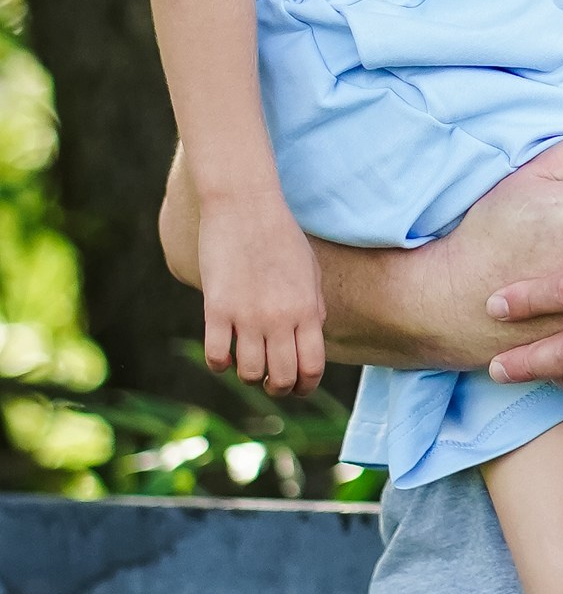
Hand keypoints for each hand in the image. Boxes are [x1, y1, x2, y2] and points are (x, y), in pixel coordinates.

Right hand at [198, 190, 327, 397]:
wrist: (245, 205)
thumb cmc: (280, 235)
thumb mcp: (310, 270)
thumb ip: (315, 306)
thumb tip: (314, 334)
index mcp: (308, 311)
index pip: (312, 368)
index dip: (305, 386)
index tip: (297, 387)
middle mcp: (280, 319)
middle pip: (282, 378)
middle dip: (278, 388)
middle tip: (271, 382)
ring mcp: (248, 316)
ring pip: (249, 373)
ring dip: (249, 376)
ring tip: (247, 364)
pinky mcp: (217, 308)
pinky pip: (217, 355)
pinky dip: (220, 363)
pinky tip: (223, 352)